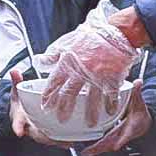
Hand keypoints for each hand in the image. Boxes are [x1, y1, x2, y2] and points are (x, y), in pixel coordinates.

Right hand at [9, 71, 70, 147]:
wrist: (22, 112)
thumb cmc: (21, 102)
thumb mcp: (17, 91)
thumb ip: (16, 82)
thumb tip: (14, 71)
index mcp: (20, 117)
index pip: (17, 122)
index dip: (17, 127)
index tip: (19, 132)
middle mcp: (28, 126)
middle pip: (34, 134)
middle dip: (43, 136)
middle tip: (52, 137)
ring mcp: (38, 132)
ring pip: (45, 139)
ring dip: (56, 140)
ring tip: (66, 141)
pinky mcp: (46, 134)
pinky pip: (54, 140)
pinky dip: (61, 142)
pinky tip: (71, 140)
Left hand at [37, 0, 139, 127]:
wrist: (117, 32)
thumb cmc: (92, 36)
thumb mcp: (67, 42)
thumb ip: (53, 54)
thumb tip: (39, 62)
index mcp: (69, 62)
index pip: (55, 83)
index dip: (49, 96)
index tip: (46, 106)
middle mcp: (81, 72)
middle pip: (70, 94)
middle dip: (65, 109)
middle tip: (61, 120)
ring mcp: (98, 77)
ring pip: (92, 99)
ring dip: (90, 113)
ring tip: (89, 123)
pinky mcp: (113, 78)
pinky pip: (111, 95)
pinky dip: (111, 104)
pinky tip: (110, 112)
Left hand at [82, 80, 150, 155]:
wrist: (144, 122)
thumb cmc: (140, 112)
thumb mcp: (139, 101)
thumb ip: (137, 92)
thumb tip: (138, 82)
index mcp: (133, 124)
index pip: (128, 132)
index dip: (123, 138)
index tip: (117, 145)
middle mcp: (125, 132)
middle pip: (114, 141)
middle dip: (103, 146)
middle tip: (92, 150)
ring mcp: (119, 137)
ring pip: (108, 145)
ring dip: (98, 149)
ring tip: (86, 152)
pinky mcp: (114, 138)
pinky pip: (105, 144)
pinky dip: (97, 148)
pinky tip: (88, 150)